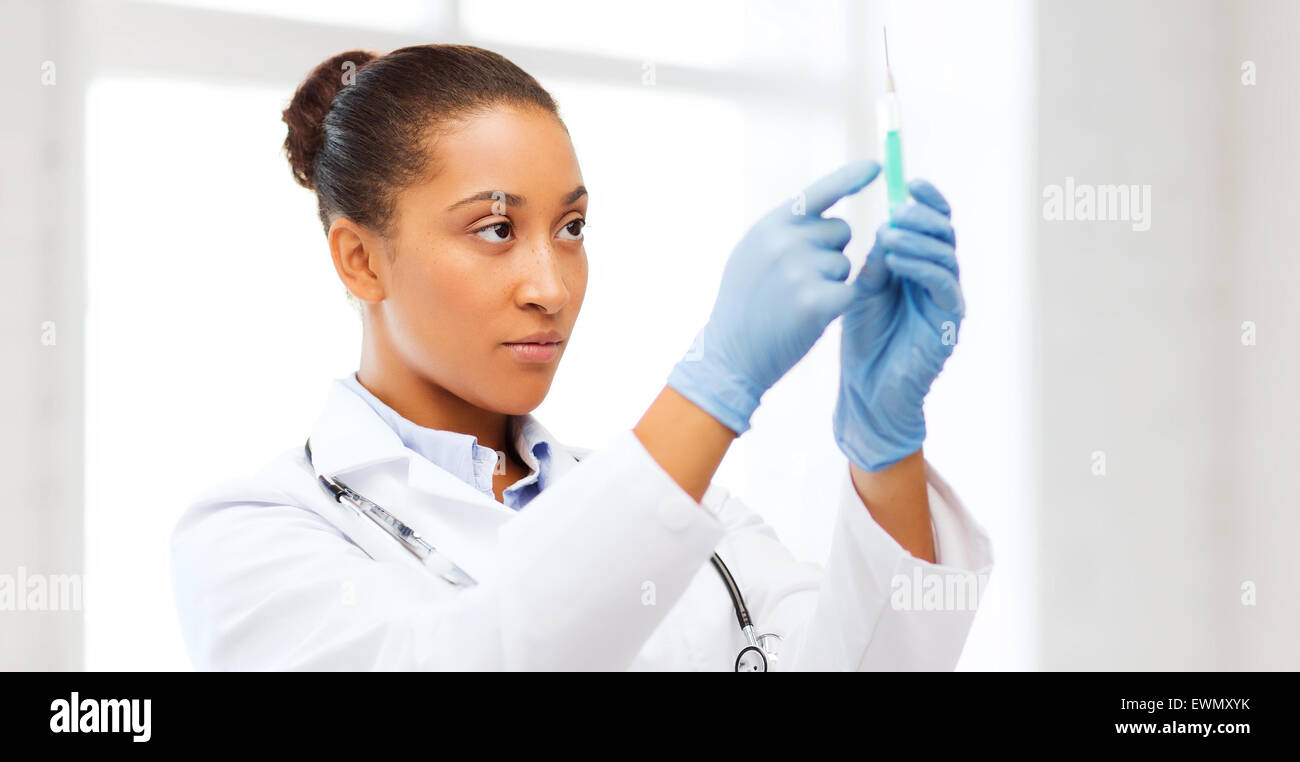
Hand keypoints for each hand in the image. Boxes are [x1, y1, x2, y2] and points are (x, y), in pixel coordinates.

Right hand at [667, 159, 881, 434]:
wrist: (730, 354)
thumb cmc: (744, 306)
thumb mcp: (752, 255)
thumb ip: (784, 231)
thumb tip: (824, 214)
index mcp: (770, 225)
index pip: (819, 192)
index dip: (850, 178)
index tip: (877, 167)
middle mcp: (786, 240)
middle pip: (841, 231)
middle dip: (830, 252)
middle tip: (797, 280)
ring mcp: (801, 269)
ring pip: (846, 264)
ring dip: (831, 281)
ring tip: (796, 301)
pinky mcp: (816, 300)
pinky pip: (849, 291)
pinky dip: (837, 305)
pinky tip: (808, 318)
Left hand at [834, 179, 963, 470]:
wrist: (867, 389)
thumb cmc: (864, 339)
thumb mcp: (864, 289)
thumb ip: (877, 259)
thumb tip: (887, 224)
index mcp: (920, 265)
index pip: (933, 223)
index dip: (927, 200)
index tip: (909, 181)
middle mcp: (940, 278)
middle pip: (945, 233)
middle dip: (923, 215)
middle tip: (898, 208)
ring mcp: (947, 299)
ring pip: (945, 255)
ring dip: (917, 239)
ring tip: (887, 233)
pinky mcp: (949, 321)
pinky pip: (943, 284)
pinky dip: (921, 267)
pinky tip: (896, 260)